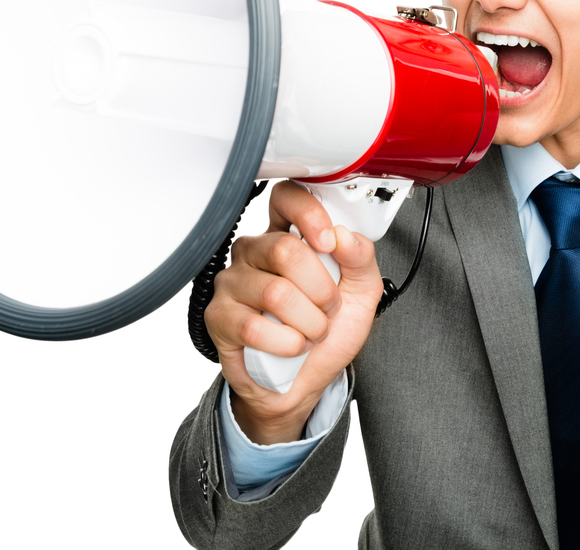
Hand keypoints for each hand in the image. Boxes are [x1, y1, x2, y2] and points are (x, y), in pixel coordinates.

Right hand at [204, 180, 382, 444]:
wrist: (304, 383)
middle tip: (327, 309)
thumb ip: (360, 259)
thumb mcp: (360, 294)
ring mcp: (232, 283)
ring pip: (275, 292)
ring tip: (311, 332)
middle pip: (286, 250)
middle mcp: (254, 253)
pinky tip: (291, 347)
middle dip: (321, 289)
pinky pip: (254, 327)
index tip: (329, 243)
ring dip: (308, 322)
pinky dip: (286, 344)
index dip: (309, 215)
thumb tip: (345, 236)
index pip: (286, 198)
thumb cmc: (326, 334)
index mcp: (286, 237)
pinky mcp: (219, 317)